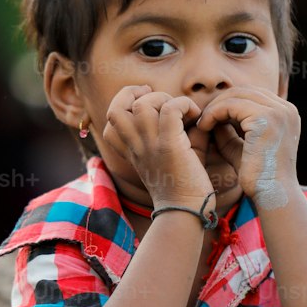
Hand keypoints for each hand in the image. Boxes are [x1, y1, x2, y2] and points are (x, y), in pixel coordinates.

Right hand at [103, 86, 214, 209]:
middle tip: (163, 101)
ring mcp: (150, 146)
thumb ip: (181, 130)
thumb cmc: (185, 185)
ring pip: (142, 104)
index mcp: (133, 150)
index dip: (123, 103)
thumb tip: (196, 110)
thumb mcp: (174, 155)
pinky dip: (183, 104)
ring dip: (163, 98)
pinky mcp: (170, 146)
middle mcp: (137, 146)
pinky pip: (170, 109)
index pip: (110, 121)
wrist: (188, 211)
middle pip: (115, 108)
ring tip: (181, 111)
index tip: (147, 102)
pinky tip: (195, 115)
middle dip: (137, 94)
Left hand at [196, 88, 299, 210]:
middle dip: (220, 102)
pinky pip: (231, 105)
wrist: (272, 196)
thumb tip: (212, 115)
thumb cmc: (258, 179)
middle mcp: (287, 109)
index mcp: (286, 114)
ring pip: (236, 95)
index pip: (252, 96)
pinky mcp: (266, 118)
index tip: (211, 119)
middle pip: (245, 91)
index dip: (228, 104)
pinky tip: (204, 126)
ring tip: (202, 124)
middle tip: (202, 119)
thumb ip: (229, 131)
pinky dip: (214, 113)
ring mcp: (279, 112)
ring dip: (215, 107)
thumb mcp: (242, 148)